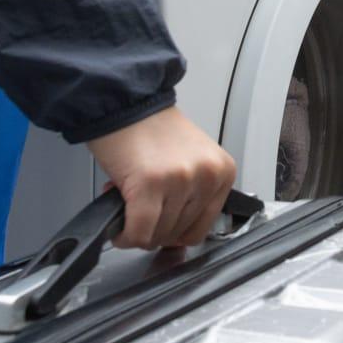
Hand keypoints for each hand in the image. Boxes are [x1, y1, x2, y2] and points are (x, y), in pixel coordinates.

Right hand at [86, 106, 237, 250]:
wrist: (127, 103)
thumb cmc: (153, 131)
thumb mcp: (190, 162)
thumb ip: (192, 196)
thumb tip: (177, 239)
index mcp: (222, 170)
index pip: (203, 227)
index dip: (175, 232)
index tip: (160, 223)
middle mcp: (207, 175)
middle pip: (179, 233)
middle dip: (154, 227)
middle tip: (140, 207)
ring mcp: (181, 180)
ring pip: (158, 235)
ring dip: (138, 230)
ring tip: (130, 205)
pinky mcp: (150, 185)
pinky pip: (139, 232)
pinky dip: (126, 236)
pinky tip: (120, 228)